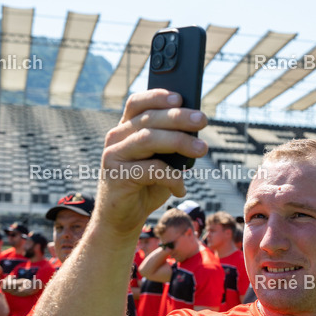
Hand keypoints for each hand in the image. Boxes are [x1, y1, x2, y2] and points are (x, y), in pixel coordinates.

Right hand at [96, 89, 207, 235]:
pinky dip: (172, 177)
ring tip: (202, 149)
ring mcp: (113, 156)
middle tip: (202, 120)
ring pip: (149, 139)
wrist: (123, 218)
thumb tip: (195, 128)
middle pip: (149, 118)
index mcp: (125, 129)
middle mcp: (116, 138)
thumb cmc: (146, 186)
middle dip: (179, 117)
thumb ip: (171, 144)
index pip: (137, 103)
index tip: (180, 97)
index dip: (158, 96)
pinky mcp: (116, 176)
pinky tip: (181, 188)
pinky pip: (151, 170)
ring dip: (179, 141)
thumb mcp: (161, 160)